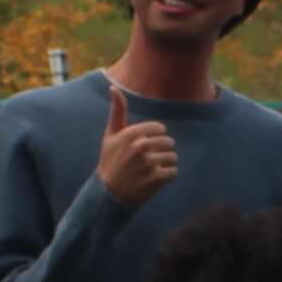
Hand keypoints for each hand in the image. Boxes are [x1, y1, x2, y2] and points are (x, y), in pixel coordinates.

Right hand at [93, 83, 179, 208]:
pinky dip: (167, 177)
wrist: (107, 195)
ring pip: (173, 158)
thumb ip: (117, 110)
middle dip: (161, 152)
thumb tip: (113, 86)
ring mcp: (148, 163)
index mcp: (131, 134)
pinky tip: (153, 181)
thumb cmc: (110, 162)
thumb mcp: (110, 135)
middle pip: (168, 143)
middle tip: (146, 163)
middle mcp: (139, 147)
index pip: (160, 128)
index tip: (144, 148)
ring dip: (165, 165)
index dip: (155, 139)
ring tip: (150, 171)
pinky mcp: (155, 179)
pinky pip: (174, 172)